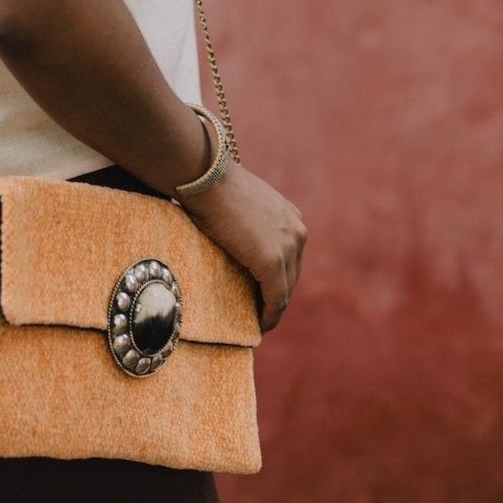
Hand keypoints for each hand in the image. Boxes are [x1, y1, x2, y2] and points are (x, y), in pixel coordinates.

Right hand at [178, 162, 305, 331]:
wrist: (205, 177)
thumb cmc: (213, 185)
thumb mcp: (242, 202)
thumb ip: (249, 221)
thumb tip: (233, 235)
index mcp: (292, 217)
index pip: (290, 258)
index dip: (278, 279)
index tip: (264, 294)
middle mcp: (297, 232)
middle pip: (291, 277)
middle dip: (277, 297)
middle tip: (259, 313)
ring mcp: (287, 247)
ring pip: (284, 291)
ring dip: (272, 309)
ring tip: (258, 322)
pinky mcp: (271, 262)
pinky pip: (275, 299)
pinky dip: (269, 315)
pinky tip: (259, 325)